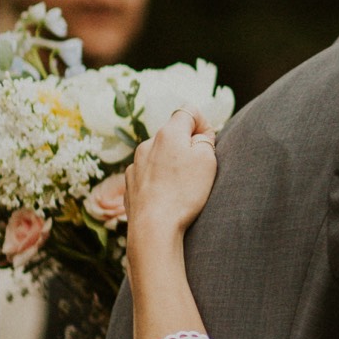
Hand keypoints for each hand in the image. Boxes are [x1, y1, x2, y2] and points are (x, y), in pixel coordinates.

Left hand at [125, 108, 217, 244]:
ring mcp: (136, 163)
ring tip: (182, 188)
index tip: (208, 144)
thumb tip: (198, 136)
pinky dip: (159, 180)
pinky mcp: (130, 183)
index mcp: (168, 133)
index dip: (203, 124)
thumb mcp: (208, 161)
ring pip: (160, 155)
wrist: (154, 227)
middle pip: (173, 134)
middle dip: (187, 146)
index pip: (189, 110)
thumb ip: (205, 140)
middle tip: (198, 170)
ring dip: (172, 164)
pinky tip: (167, 197)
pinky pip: (149, 173)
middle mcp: (148, 143)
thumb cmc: (184, 194)